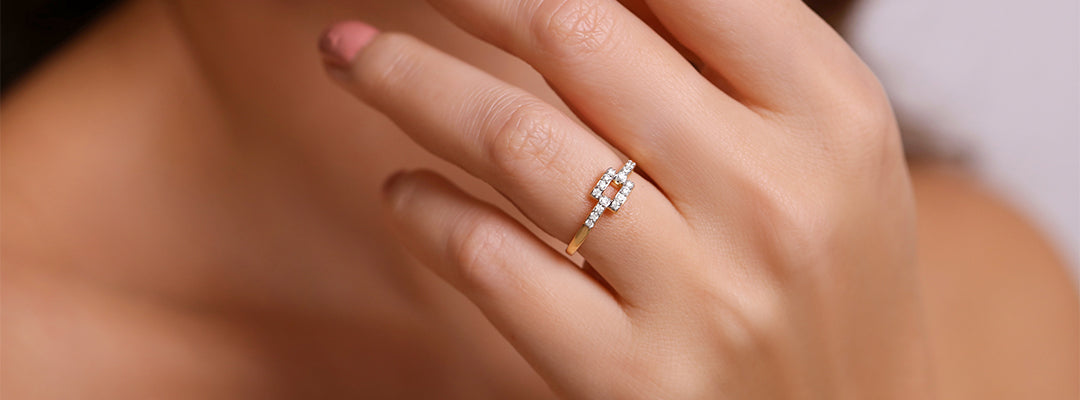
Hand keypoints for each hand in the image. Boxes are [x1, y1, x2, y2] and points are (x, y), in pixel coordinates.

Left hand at [318, 0, 930, 396]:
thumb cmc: (828, 282)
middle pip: (574, 34)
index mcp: (833, 116)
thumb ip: (726, 65)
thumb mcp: (825, 157)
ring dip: (406, 80)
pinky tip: (404, 192)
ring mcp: (701, 294)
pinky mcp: (631, 378)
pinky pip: (494, 262)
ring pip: (515, 138)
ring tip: (349, 55)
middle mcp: (770, 195)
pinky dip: (427, 212)